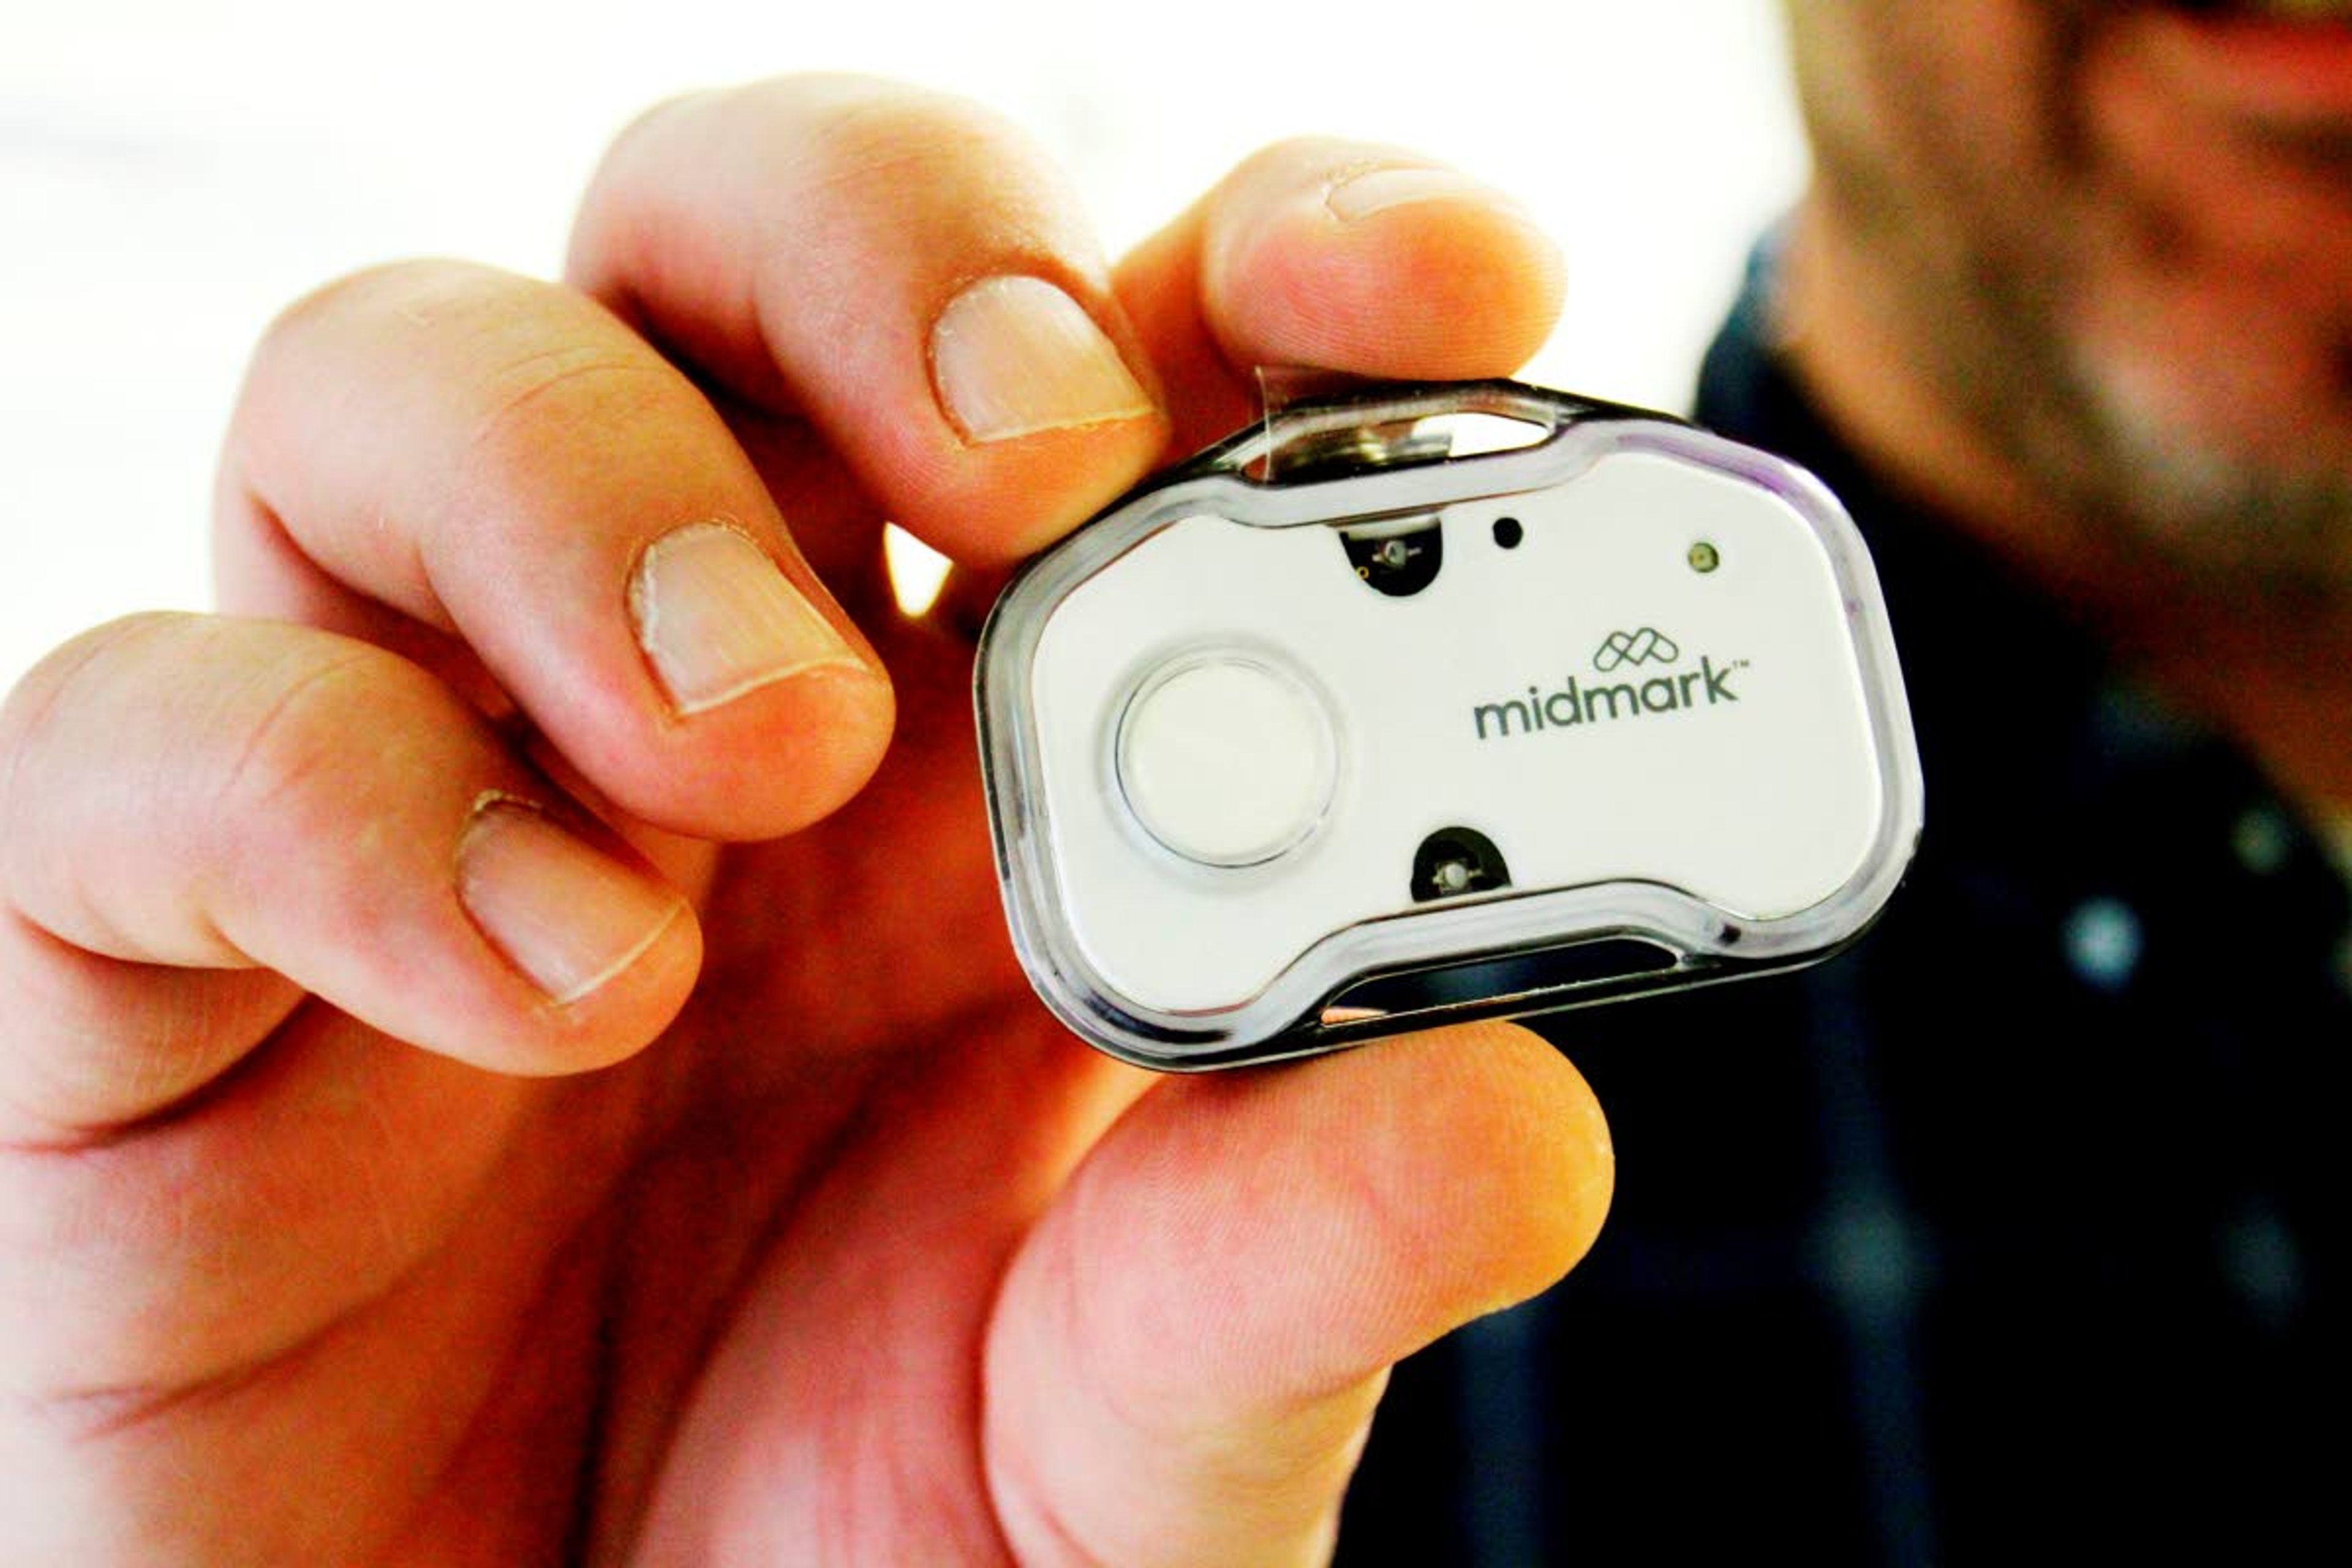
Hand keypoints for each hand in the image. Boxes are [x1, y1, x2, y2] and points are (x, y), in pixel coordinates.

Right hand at [0, 77, 1610, 1564]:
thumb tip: (1510, 1127)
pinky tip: (544, 970)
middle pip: (745, 245)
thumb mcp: (1128, 1448)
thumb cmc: (849, 1557)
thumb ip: (1282, 1284)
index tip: (1431, 273)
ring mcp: (422, 784)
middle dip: (894, 253)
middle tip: (1033, 450)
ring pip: (407, 376)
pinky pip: (143, 727)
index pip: (1121, 355)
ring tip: (758, 746)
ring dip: (595, 490)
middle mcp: (708, 704)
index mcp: (990, 760)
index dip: (1275, 253)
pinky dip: (330, 787)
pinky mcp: (152, 954)